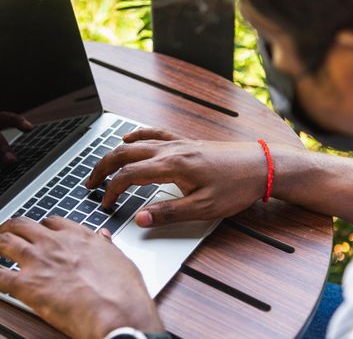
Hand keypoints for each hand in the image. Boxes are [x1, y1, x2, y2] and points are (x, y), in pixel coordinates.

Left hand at [0, 217, 163, 338]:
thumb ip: (107, 247)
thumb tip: (104, 237)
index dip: (40, 226)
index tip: (37, 231)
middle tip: (2, 235)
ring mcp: (39, 261)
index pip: (52, 222)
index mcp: (79, 237)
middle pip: (22, 225)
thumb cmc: (124, 293)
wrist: (118, 313)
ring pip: (4, 242)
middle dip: (9, 228)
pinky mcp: (27, 285)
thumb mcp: (121, 261)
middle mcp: (56, 243)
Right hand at [86, 129, 268, 226]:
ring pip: (136, 143)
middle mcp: (171, 151)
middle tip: (90, 183)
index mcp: (172, 167)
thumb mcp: (204, 208)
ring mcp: (178, 144)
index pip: (129, 176)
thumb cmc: (237, 188)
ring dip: (115, 153)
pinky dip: (137, 135)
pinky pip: (154, 134)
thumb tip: (140, 219)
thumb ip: (169, 213)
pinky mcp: (186, 142)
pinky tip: (129, 137)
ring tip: (102, 165)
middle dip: (102, 168)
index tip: (105, 203)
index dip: (112, 190)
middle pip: (125, 154)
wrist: (261, 166)